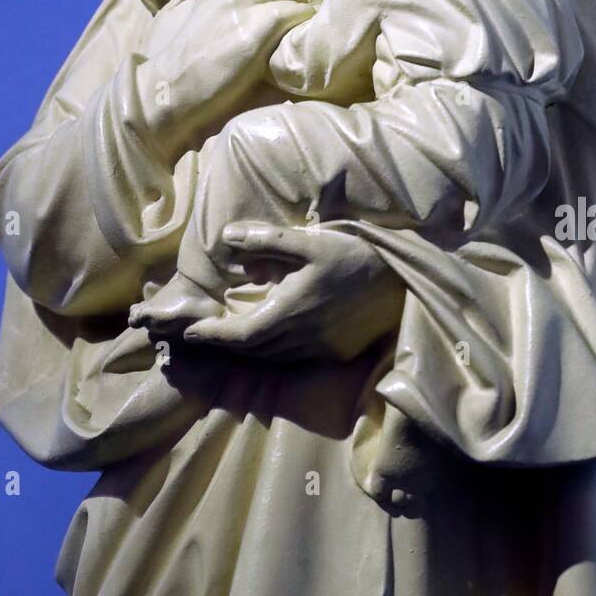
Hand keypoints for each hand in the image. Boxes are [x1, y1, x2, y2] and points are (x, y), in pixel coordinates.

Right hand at [138, 0, 314, 149]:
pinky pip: (296, 15)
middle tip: (311, 17)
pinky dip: (305, 26)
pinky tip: (302, 42)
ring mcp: (245, 7)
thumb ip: (237, 2)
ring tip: (305, 33)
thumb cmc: (193, 60)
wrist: (171, 88)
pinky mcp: (255, 32)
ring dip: (305, 13)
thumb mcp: (210, 16)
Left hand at [182, 221, 405, 362]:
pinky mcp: (337, 353)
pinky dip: (275, 353)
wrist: (403, 279)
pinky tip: (273, 340)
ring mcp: (321, 349)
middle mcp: (302, 338)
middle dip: (226, 344)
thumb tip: (228, 236)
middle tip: (204, 335)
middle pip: (254, 350)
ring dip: (250, 350)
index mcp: (290, 312)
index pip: (242, 334)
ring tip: (231, 338)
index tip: (192, 332)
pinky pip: (296, 359)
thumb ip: (267, 240)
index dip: (214, 335)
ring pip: (274, 358)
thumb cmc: (355, 254)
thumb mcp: (310, 241)